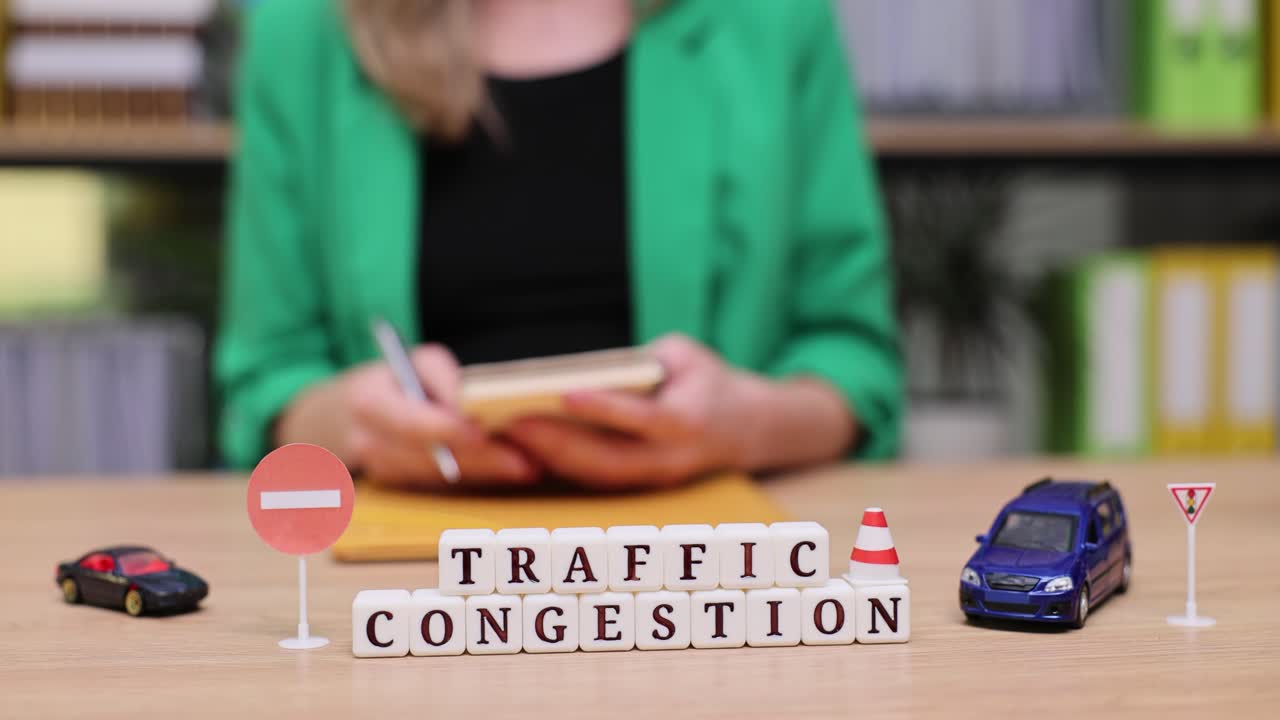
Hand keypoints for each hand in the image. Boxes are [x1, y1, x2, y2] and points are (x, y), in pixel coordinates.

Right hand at [276, 344, 540, 488]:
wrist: (354, 411)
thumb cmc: (399, 379)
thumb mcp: (421, 363)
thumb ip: (446, 381)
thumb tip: (474, 406)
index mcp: (369, 402)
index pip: (411, 422)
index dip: (448, 429)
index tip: (484, 432)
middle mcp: (367, 441)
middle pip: (429, 457)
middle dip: (480, 460)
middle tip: (524, 461)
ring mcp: (378, 470)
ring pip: (437, 477)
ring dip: (483, 473)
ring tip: (527, 467)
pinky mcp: (395, 487)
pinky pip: (437, 486)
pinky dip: (473, 479)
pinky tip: (506, 472)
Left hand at [503, 334, 765, 489]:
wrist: (746, 428)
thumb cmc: (705, 380)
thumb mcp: (685, 355)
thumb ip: (642, 360)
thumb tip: (586, 370)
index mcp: (688, 420)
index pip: (642, 417)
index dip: (603, 407)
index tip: (563, 393)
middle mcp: (671, 459)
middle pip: (608, 459)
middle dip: (557, 443)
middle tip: (511, 423)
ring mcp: (655, 479)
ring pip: (596, 476)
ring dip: (550, 459)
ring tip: (507, 436)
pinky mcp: (639, 487)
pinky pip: (595, 479)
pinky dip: (559, 466)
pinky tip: (525, 449)